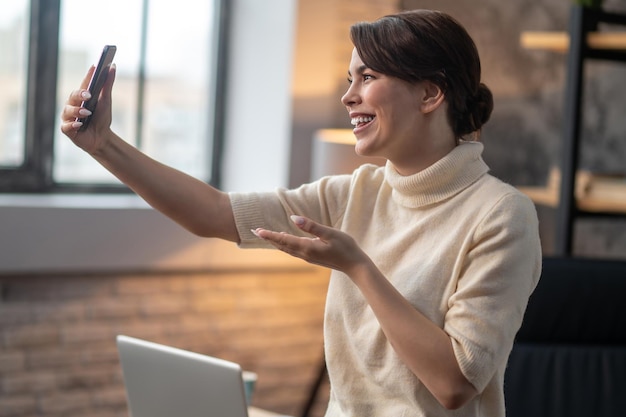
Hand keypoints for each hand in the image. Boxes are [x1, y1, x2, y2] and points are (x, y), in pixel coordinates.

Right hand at [59, 64, 115, 154]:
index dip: (88, 75)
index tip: (95, 67)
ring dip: (77, 111)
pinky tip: (79, 124)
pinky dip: (72, 125)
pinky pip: (66, 126)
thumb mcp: (106, 101)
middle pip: (72, 96)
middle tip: (89, 95)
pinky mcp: (67, 129)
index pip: (84, 83)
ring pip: (68, 110)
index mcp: (81, 96)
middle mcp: (72, 104)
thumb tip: (113, 66)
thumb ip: (107, 84)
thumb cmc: (102, 118)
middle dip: (80, 94)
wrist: (102, 138)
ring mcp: (68, 117)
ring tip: (87, 112)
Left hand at [252, 215, 369, 273]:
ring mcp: (308, 257)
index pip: (284, 239)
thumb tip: (293, 218)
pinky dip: (285, 244)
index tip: (257, 230)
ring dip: (275, 241)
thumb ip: (311, 226)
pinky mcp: (312, 257)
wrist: (354, 266)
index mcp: (307, 247)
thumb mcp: (330, 233)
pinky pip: (293, 250)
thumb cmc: (346, 247)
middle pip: (282, 245)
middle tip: (254, 230)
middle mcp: (304, 254)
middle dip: (268, 238)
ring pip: (286, 249)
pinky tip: (284, 239)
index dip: (270, 234)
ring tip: (265, 235)